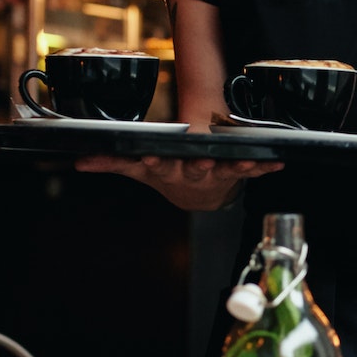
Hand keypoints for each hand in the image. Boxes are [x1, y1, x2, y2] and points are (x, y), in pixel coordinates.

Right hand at [73, 153, 281, 209]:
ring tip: (244, 161)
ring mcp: (218, 175)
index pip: (159, 168)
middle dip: (197, 166)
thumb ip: (113, 163)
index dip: (155, 164)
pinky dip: (265, 167)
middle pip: (194, 170)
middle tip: (201, 162)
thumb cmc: (168, 175)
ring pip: (226, 171)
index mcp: (169, 172)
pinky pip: (253, 170)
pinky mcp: (238, 172)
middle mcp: (194, 175)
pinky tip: (276, 163)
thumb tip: (80, 162)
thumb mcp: (139, 170)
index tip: (151, 159)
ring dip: (235, 167)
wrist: (200, 196)